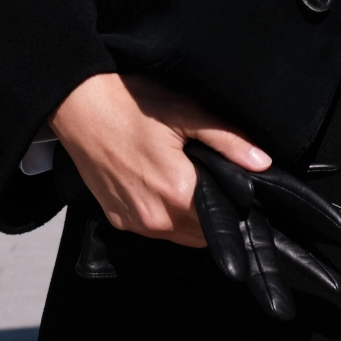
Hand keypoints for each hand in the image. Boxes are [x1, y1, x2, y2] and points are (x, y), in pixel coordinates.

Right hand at [49, 73, 271, 248]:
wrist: (78, 106)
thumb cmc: (132, 105)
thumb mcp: (186, 114)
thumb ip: (227, 141)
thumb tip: (263, 163)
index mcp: (178, 193)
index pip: (224, 221)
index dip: (238, 207)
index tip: (243, 191)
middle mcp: (155, 218)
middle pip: (202, 233)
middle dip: (216, 213)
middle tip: (217, 179)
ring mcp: (133, 222)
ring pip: (179, 235)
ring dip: (192, 217)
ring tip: (192, 181)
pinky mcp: (117, 219)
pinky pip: (154, 229)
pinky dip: (167, 216)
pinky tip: (165, 187)